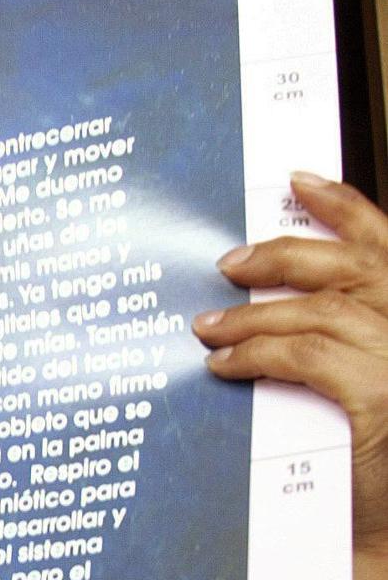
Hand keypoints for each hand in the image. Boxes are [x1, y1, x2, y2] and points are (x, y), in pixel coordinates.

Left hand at [194, 173, 387, 555]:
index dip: (344, 206)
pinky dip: (257, 353)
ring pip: (317, 312)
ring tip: (209, 326)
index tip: (298, 183)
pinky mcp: (380, 396)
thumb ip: (349, 341)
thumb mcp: (379, 385)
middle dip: (282, 256)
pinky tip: (224, 363)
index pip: (385, 244)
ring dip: (253, 315)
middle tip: (229, 264)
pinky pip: (302, 357)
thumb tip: (280, 309)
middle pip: (349, 267)